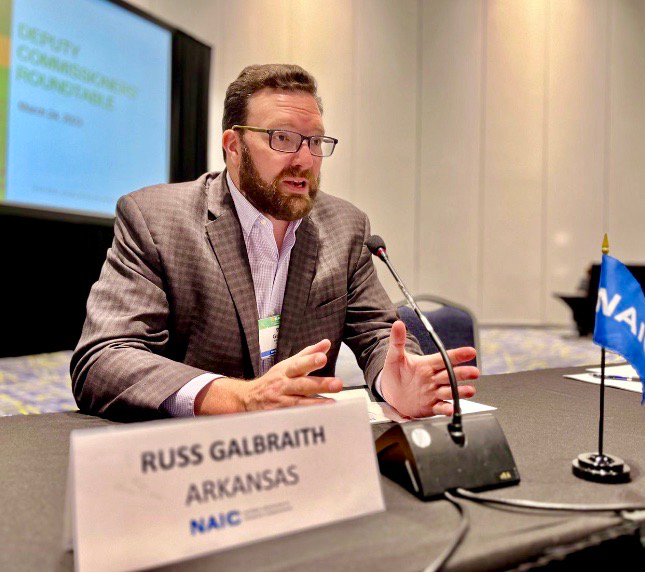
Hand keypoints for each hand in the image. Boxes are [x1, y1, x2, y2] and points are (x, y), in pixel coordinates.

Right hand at [195, 339, 342, 414]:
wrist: (248, 398)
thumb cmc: (273, 380)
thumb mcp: (288, 365)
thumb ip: (308, 355)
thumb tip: (326, 343)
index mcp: (286, 371)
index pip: (299, 364)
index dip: (310, 361)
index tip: (323, 357)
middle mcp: (283, 385)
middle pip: (302, 385)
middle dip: (319, 384)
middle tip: (337, 383)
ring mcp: (281, 401)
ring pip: (299, 403)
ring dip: (316, 403)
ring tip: (332, 403)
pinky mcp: (279, 415)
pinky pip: (293, 416)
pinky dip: (306, 416)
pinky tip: (320, 417)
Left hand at [380, 320, 477, 417]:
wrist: (390, 393)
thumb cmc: (395, 373)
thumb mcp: (394, 357)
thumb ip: (397, 341)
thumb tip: (397, 324)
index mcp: (428, 364)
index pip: (444, 358)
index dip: (458, 355)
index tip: (470, 352)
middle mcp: (434, 378)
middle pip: (451, 374)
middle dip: (463, 373)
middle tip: (474, 372)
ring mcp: (434, 392)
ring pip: (449, 391)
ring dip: (460, 391)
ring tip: (470, 391)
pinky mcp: (431, 406)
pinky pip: (440, 407)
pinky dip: (447, 409)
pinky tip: (452, 409)